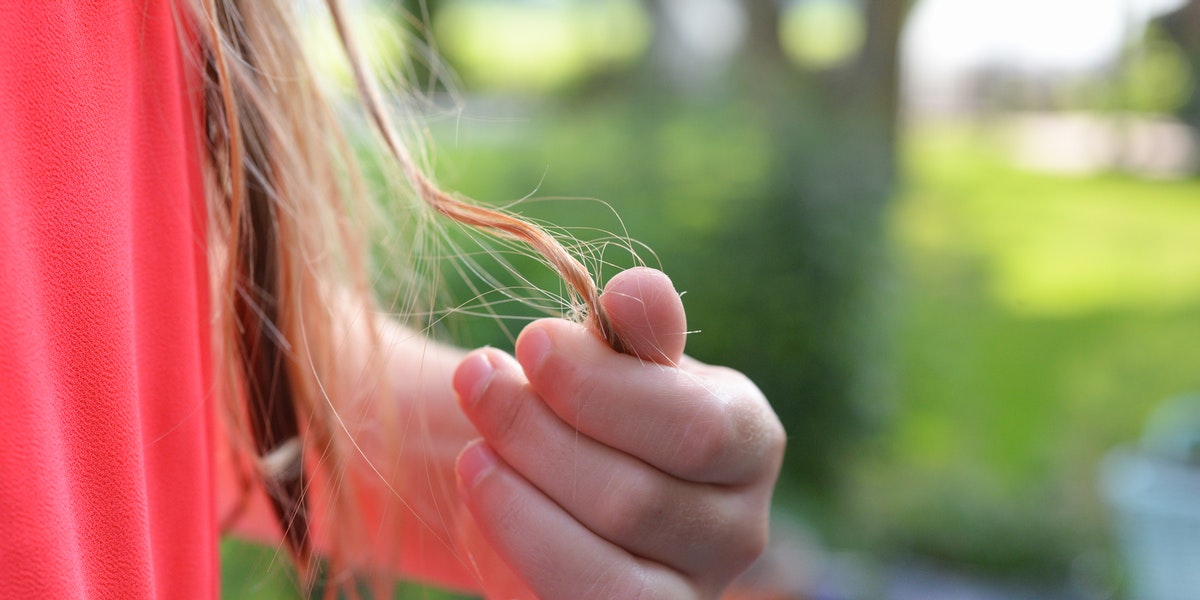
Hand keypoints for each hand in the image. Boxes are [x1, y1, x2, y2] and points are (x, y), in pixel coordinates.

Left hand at [452, 268, 785, 597]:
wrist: (558, 477)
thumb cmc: (598, 405)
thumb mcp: (618, 358)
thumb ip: (636, 330)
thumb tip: (638, 288)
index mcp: (750, 444)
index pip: (696, 430)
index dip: (603, 387)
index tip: (529, 342)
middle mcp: (738, 532)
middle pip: (634, 499)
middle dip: (537, 432)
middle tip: (476, 380)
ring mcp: (686, 597)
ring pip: (601, 566)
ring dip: (517, 496)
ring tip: (473, 447)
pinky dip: (513, 546)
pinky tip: (482, 494)